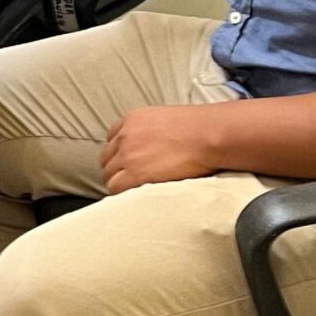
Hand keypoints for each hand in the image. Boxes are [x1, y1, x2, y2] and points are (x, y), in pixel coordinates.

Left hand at [101, 105, 228, 192]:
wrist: (209, 135)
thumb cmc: (199, 128)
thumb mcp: (166, 120)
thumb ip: (152, 131)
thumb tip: (153, 145)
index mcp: (132, 119)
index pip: (111, 140)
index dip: (119, 154)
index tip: (128, 164)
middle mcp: (125, 135)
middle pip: (107, 159)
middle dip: (117, 170)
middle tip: (132, 181)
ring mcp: (128, 155)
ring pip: (109, 175)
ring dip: (120, 183)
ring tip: (136, 191)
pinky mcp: (135, 173)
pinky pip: (116, 188)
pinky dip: (123, 194)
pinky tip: (136, 196)